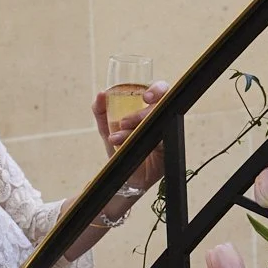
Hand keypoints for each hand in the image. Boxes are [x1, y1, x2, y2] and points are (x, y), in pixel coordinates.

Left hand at [92, 80, 167, 217]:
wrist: (123, 176)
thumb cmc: (121, 149)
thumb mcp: (107, 129)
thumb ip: (101, 111)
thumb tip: (101, 94)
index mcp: (149, 109)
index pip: (161, 91)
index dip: (156, 90)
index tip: (145, 98)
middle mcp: (160, 120)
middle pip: (164, 107)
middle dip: (142, 114)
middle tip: (123, 123)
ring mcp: (165, 134)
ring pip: (159, 125)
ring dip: (137, 130)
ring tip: (116, 138)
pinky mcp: (166, 151)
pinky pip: (160, 143)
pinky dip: (144, 143)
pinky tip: (127, 147)